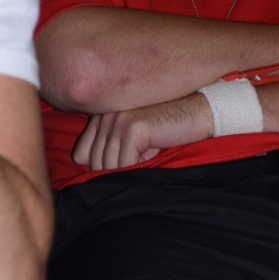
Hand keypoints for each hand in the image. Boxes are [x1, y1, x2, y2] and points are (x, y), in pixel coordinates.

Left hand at [73, 93, 212, 170]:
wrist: (197, 114)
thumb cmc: (166, 127)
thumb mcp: (131, 133)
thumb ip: (105, 142)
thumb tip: (81, 160)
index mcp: (100, 113)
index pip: (82, 154)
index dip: (105, 164)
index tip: (129, 155)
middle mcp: (104, 113)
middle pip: (96, 163)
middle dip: (121, 166)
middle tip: (144, 150)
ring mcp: (117, 119)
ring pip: (109, 166)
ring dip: (133, 166)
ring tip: (151, 147)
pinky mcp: (133, 127)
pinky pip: (125, 164)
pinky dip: (142, 165)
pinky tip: (156, 147)